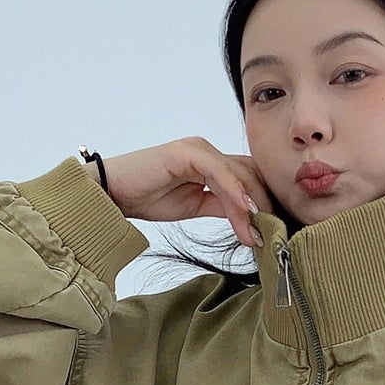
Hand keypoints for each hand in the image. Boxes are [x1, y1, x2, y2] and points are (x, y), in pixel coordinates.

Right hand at [98, 139, 273, 248]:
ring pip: (238, 175)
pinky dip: (234, 193)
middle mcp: (207, 151)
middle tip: (271, 235)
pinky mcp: (186, 152)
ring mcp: (198, 149)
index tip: (272, 230)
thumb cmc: (147, 197)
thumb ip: (220, 206)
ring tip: (258, 232)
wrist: (113, 193)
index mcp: (210, 162)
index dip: (263, 202)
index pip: (248, 177)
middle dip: (264, 205)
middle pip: (250, 174)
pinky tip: (244, 212)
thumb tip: (249, 217)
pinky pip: (219, 172)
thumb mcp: (194, 206)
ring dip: (251, 206)